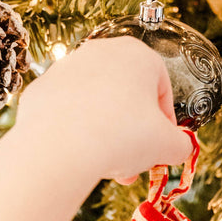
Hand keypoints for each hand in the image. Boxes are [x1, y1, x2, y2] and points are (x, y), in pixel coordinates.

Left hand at [14, 37, 191, 184]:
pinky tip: (78, 156)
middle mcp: (100, 52)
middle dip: (133, 136)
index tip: (161, 149)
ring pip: (95, 105)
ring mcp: (66, 68)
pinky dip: (75, 132)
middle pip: (126, 98)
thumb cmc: (122, 137)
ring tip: (107, 168)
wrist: (58, 147)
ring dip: (105, 135)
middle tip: (133, 167)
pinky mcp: (40, 88)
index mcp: (138, 54)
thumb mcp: (167, 146)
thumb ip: (181, 145)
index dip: (166, 124)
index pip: (162, 89)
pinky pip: (66, 113)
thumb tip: (180, 148)